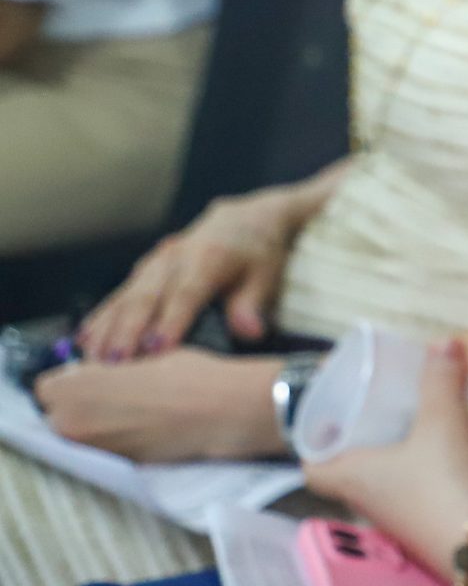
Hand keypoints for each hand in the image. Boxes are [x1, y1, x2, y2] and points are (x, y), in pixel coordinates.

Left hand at [35, 350, 282, 463]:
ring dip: (99, 421)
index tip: (92, 375)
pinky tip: (148, 423)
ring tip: (137, 407)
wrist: (224, 411)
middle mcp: (74, 425)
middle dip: (81, 403)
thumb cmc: (189, 375)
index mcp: (74, 391)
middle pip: (60, 413)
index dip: (71, 379)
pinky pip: (106, 448)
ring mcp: (95, 450)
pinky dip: (119, 437)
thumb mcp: (144, 354)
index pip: (47, 387)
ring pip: (82, 433)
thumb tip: (101, 372)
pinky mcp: (119, 466)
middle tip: (115, 390)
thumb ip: (110, 368)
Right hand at [80, 186, 309, 361]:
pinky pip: (118, 296)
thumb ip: (251, 303)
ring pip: (125, 298)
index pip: (187, 293)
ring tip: (92, 359)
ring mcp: (154, 264)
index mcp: (208, 257)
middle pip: (147, 297)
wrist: (241, 222)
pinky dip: (101, 318)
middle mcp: (174, 258)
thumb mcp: (265, 274)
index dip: (171, 321)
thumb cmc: (256, 253)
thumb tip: (250, 331)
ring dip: (107, 329)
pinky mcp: (143, 272)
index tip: (156, 349)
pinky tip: (84, 340)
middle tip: (113, 363)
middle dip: (128, 331)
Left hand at [303, 339, 467, 579]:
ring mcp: (396, 523)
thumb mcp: (442, 421)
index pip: (311, 468)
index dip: (315, 445)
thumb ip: (441, 379)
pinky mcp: (425, 532)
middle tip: (379, 417)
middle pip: (347, 475)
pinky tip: (445, 463)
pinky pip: (411, 501)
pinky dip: (419, 482)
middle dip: (359, 447)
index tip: (332, 422)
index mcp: (352, 476)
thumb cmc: (443, 480)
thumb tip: (443, 341)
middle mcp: (366, 503)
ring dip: (391, 465)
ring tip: (414, 434)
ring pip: (380, 488)